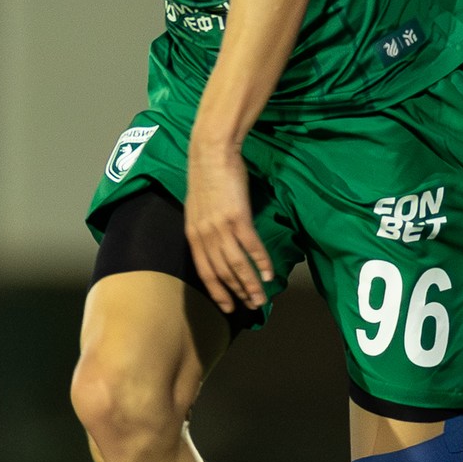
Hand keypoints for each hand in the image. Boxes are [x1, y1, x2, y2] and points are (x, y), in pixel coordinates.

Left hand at [184, 137, 274, 313]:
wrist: (211, 154)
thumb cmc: (206, 178)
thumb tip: (214, 246)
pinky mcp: (238, 217)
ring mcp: (221, 227)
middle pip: (222, 273)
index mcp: (192, 235)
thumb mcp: (196, 209)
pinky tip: (270, 275)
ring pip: (237, 265)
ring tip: (262, 298)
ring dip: (251, 284)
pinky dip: (261, 263)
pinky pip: (251, 247)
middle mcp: (204, 235)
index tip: (228, 308)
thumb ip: (203, 230)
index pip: (204, 272)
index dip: (217, 291)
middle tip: (252, 307)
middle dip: (238, 293)